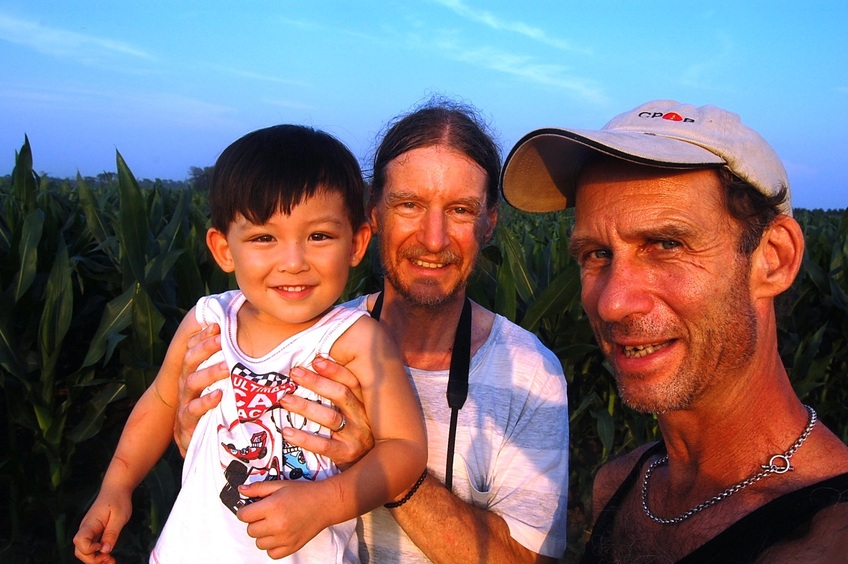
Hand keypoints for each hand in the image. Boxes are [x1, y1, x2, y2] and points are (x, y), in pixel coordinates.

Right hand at [72, 490, 131, 563]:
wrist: (116, 489)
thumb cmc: (118, 501)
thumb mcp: (119, 517)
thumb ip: (111, 534)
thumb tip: (104, 550)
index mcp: (90, 523)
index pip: (79, 540)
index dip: (89, 549)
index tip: (102, 547)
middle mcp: (86, 529)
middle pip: (79, 550)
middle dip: (92, 560)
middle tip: (109, 560)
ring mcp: (88, 531)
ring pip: (84, 551)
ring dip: (95, 559)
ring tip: (110, 561)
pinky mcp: (93, 532)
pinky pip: (90, 547)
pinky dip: (97, 554)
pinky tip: (108, 556)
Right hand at [174, 323, 227, 455]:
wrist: (192, 444)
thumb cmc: (210, 410)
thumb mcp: (216, 388)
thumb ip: (226, 368)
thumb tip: (244, 345)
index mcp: (192, 374)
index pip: (193, 349)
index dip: (202, 337)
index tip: (217, 326)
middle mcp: (186, 386)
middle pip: (190, 360)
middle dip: (206, 348)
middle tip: (222, 339)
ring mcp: (185, 404)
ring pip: (192, 382)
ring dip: (210, 372)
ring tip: (227, 366)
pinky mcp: (186, 424)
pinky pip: (193, 411)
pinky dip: (206, 402)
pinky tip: (219, 396)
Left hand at [237, 480, 331, 558]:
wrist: (325, 503)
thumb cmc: (305, 493)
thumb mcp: (280, 485)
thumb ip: (258, 488)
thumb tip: (242, 490)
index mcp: (273, 507)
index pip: (243, 515)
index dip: (245, 510)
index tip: (250, 508)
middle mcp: (277, 524)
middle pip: (250, 530)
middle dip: (254, 521)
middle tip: (264, 514)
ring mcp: (284, 538)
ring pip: (259, 543)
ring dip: (262, 534)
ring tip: (273, 524)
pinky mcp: (291, 547)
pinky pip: (272, 553)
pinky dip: (272, 546)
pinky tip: (278, 534)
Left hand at [280, 356, 374, 468]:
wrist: (371, 467)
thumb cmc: (355, 434)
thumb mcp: (356, 413)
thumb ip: (342, 395)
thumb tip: (316, 367)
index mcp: (365, 404)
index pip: (352, 382)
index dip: (335, 370)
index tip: (315, 360)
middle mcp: (363, 418)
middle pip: (341, 395)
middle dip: (316, 382)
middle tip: (295, 374)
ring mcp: (357, 437)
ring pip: (330, 418)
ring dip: (305, 406)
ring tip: (285, 399)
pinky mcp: (347, 455)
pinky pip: (324, 445)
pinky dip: (304, 438)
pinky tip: (287, 431)